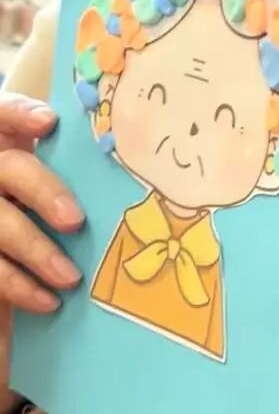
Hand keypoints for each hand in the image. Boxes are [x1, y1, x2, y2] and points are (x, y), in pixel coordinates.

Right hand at [0, 94, 81, 413]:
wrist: (8, 209)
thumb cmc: (37, 187)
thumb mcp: (44, 163)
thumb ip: (68, 155)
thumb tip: (130, 146)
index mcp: (5, 138)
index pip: (5, 112)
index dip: (20, 114)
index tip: (49, 121)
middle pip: (10, 170)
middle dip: (43, 193)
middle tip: (76, 220)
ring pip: (0, 225)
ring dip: (35, 252)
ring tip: (70, 276)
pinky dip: (18, 287)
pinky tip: (47, 300)